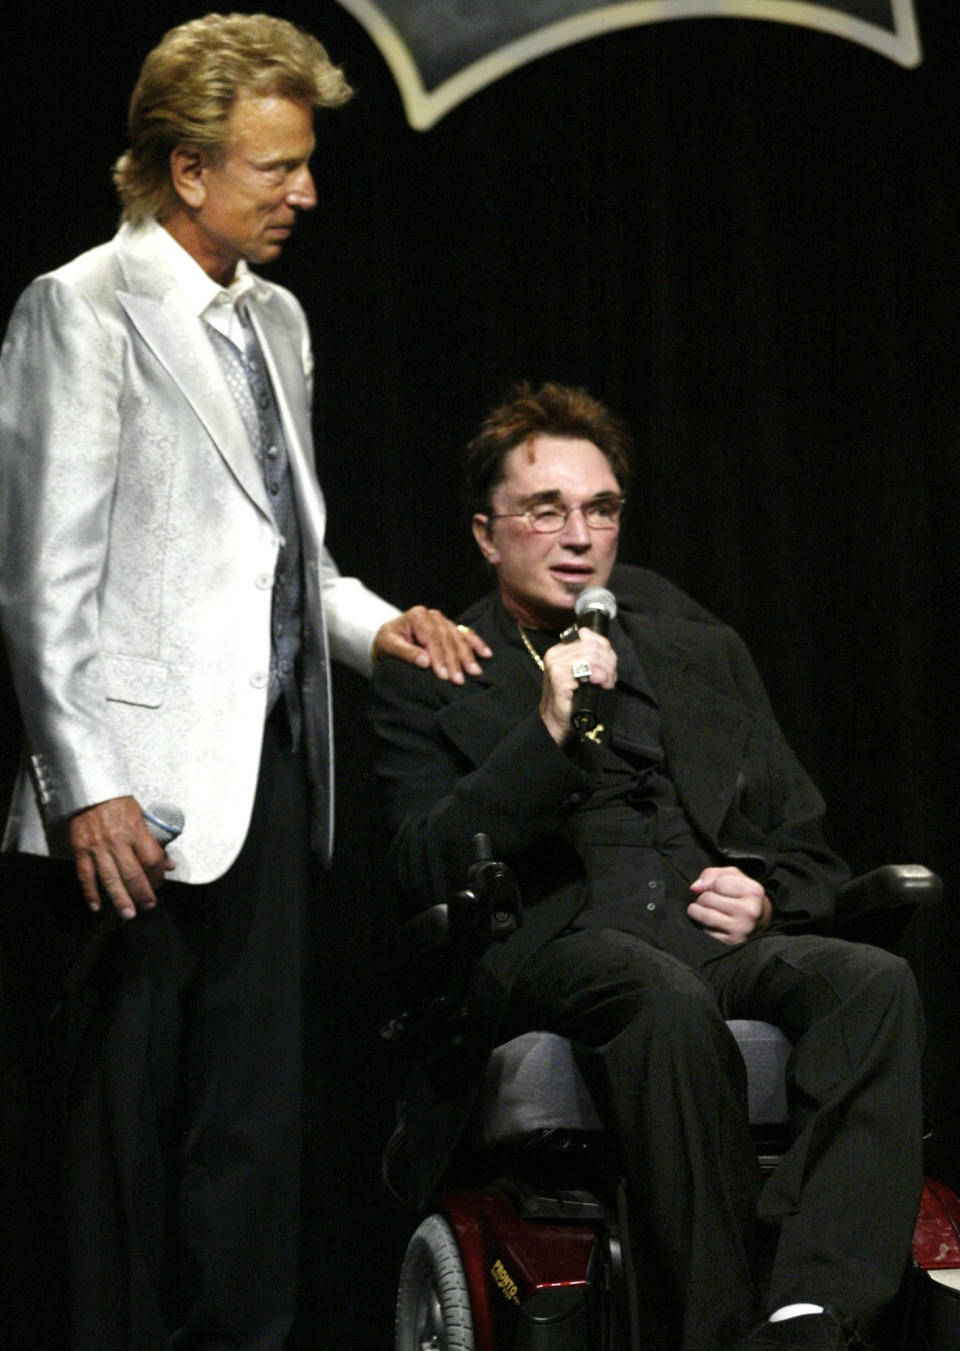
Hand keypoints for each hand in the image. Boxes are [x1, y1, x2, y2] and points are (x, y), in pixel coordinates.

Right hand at [68, 795, 174, 918]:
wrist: (90, 790)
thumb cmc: (119, 803)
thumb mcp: (142, 817)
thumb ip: (154, 842)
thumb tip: (169, 864)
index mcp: (136, 830)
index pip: (152, 860)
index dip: (158, 875)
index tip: (159, 884)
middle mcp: (117, 841)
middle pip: (133, 874)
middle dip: (142, 893)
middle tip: (148, 906)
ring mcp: (97, 847)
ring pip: (110, 878)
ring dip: (120, 899)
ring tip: (127, 914)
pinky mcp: (80, 849)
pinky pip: (86, 875)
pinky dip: (90, 892)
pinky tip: (96, 905)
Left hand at [374, 607, 491, 683]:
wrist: (390, 636)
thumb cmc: (388, 642)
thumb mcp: (389, 646)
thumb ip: (406, 652)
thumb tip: (425, 662)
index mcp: (417, 616)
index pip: (431, 638)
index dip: (438, 658)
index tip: (443, 676)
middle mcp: (433, 615)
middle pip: (447, 640)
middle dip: (454, 661)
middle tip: (459, 680)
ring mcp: (444, 620)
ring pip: (459, 639)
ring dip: (468, 656)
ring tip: (475, 672)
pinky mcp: (451, 627)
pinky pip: (466, 634)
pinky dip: (477, 644)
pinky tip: (486, 654)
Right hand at [539, 630, 617, 743]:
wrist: (556, 720)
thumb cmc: (571, 698)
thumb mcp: (581, 672)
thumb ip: (591, 658)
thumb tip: (609, 652)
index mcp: (560, 649)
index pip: (588, 635)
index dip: (605, 647)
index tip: (610, 664)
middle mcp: (555, 654)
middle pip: (593, 646)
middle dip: (608, 662)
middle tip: (610, 678)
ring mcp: (556, 666)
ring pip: (592, 656)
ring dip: (606, 671)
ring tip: (606, 683)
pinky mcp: (559, 678)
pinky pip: (586, 670)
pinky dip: (599, 677)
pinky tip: (600, 685)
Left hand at [687, 866, 771, 944]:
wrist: (759, 922)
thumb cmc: (742, 895)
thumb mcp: (733, 877)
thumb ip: (712, 874)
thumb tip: (694, 888)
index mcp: (753, 892)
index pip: (717, 883)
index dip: (713, 884)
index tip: (720, 890)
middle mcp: (750, 911)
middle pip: (707, 898)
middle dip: (703, 898)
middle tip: (711, 901)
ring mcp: (741, 929)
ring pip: (704, 915)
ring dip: (697, 911)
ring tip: (705, 909)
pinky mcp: (731, 943)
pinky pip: (705, 931)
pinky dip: (702, 925)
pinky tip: (711, 923)